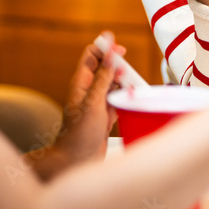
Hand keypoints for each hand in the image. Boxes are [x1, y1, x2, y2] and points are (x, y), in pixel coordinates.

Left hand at [49, 33, 121, 164]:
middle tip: (128, 71)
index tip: (119, 46)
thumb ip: (103, 78)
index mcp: (81, 83)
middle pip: (105, 68)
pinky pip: (118, 100)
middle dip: (119, 66)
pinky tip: (132, 99)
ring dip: (124, 82)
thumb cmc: (79, 134)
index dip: (105, 48)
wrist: (76, 161)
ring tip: (133, 86)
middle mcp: (89, 91)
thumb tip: (111, 55)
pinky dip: (126, 98)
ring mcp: (97, 103)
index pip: (91, 56)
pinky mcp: (106, 116)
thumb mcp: (93, 102)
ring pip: (114, 84)